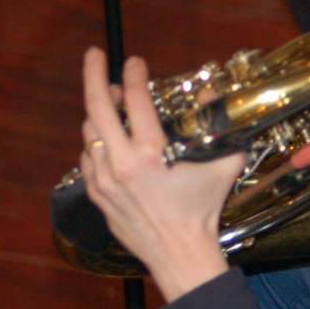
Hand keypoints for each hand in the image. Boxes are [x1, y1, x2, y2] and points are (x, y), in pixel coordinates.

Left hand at [78, 48, 243, 301]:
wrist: (180, 254)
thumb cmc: (202, 211)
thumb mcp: (222, 167)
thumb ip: (222, 130)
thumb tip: (213, 96)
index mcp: (151, 154)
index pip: (136, 99)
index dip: (134, 74)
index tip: (136, 62)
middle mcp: (121, 164)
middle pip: (96, 106)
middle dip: (93, 74)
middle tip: (94, 54)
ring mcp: (104, 181)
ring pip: (89, 132)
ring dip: (97, 111)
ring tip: (108, 99)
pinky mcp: (97, 195)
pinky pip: (87, 159)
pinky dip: (95, 143)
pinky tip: (106, 138)